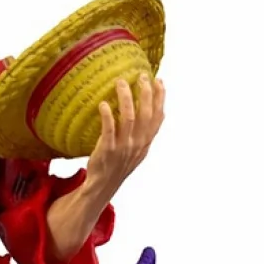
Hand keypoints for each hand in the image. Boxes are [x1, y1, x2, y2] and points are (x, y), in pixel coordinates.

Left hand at [86, 74, 164, 197]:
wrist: (102, 186)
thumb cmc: (118, 166)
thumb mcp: (138, 151)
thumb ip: (147, 133)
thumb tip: (161, 113)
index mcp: (145, 143)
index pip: (158, 117)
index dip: (160, 98)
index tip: (159, 80)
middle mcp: (137, 144)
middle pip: (145, 114)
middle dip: (145, 93)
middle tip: (141, 76)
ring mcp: (123, 147)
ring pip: (129, 118)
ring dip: (126, 98)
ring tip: (121, 82)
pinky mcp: (107, 150)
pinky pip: (108, 130)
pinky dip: (107, 115)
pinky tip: (103, 104)